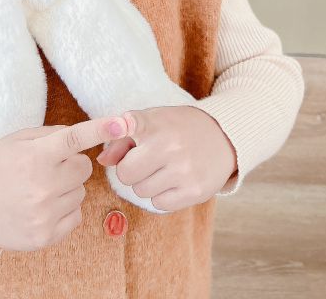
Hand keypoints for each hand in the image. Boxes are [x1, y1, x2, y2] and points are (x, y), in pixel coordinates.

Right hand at [0, 115, 129, 251]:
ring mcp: (45, 214)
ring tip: (38, 189)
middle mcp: (43, 186)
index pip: (75, 139)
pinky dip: (64, 211)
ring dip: (66, 189)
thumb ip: (51, 136)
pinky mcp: (45, 236)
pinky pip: (75, 217)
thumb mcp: (18, 140)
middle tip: (48, 168)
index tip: (121, 121)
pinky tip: (42, 207)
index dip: (99, 129)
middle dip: (71, 166)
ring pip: (80, 193)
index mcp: (36, 157)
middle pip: (84, 169)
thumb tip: (82, 137)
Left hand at [95, 106, 237, 211]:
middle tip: (144, 162)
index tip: (121, 126)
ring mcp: (183, 170)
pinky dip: (161, 196)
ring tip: (162, 169)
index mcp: (156, 123)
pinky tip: (172, 181)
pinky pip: (159, 204)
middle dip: (130, 170)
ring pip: (141, 191)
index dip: (122, 126)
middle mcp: (170, 145)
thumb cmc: (178, 127)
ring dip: (146, 183)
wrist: (223, 136)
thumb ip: (123, 138)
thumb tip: (102, 161)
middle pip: (126, 173)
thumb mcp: (153, 121)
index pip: (133, 123)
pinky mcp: (195, 191)